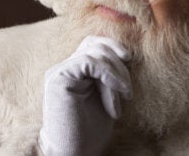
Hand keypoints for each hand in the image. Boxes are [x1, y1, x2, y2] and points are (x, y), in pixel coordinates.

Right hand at [38, 36, 131, 155]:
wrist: (72, 153)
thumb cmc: (89, 132)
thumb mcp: (106, 98)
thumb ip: (109, 77)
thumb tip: (127, 55)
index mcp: (74, 71)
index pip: (93, 44)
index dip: (114, 47)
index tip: (130, 62)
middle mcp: (64, 68)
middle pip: (96, 44)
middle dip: (119, 65)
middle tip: (128, 92)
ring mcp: (60, 72)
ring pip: (95, 53)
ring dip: (117, 74)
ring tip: (124, 97)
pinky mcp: (58, 78)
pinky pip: (89, 62)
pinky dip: (109, 75)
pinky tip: (118, 93)